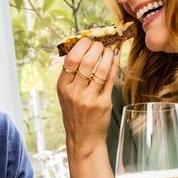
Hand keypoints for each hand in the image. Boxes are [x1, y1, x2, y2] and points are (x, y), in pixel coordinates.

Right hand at [56, 38, 118, 158]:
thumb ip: (72, 74)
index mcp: (62, 86)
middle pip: (86, 61)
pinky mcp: (103, 102)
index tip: (89, 39)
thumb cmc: (76, 113)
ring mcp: (89, 98)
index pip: (71, 59)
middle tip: (101, 43)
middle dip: (96, 47)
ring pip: (101, 68)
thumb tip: (84, 48)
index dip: (81, 45)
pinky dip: (115, 64)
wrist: (83, 137)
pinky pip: (111, 78)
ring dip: (107, 54)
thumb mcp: (66, 93)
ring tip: (109, 49)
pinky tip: (115, 57)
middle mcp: (74, 91)